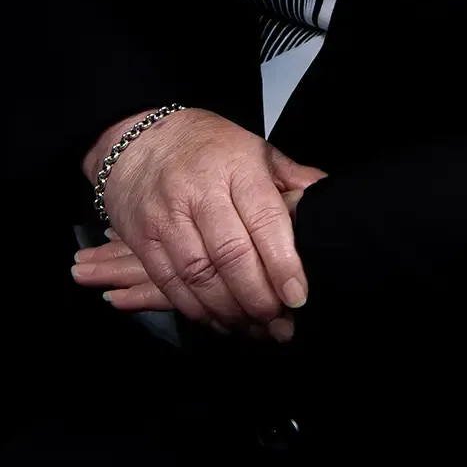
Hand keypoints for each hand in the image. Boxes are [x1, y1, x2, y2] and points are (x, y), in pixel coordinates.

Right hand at [80, 107, 326, 332]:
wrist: (139, 138)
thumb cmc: (207, 145)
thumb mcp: (255, 148)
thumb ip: (292, 177)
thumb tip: (326, 197)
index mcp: (236, 166)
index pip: (264, 219)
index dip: (283, 263)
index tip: (298, 296)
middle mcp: (199, 192)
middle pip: (231, 256)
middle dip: (259, 298)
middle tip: (280, 323)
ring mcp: (166, 217)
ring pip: (200, 277)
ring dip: (230, 312)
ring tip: (255, 329)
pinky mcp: (142, 239)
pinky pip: (170, 284)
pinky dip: (197, 310)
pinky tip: (220, 320)